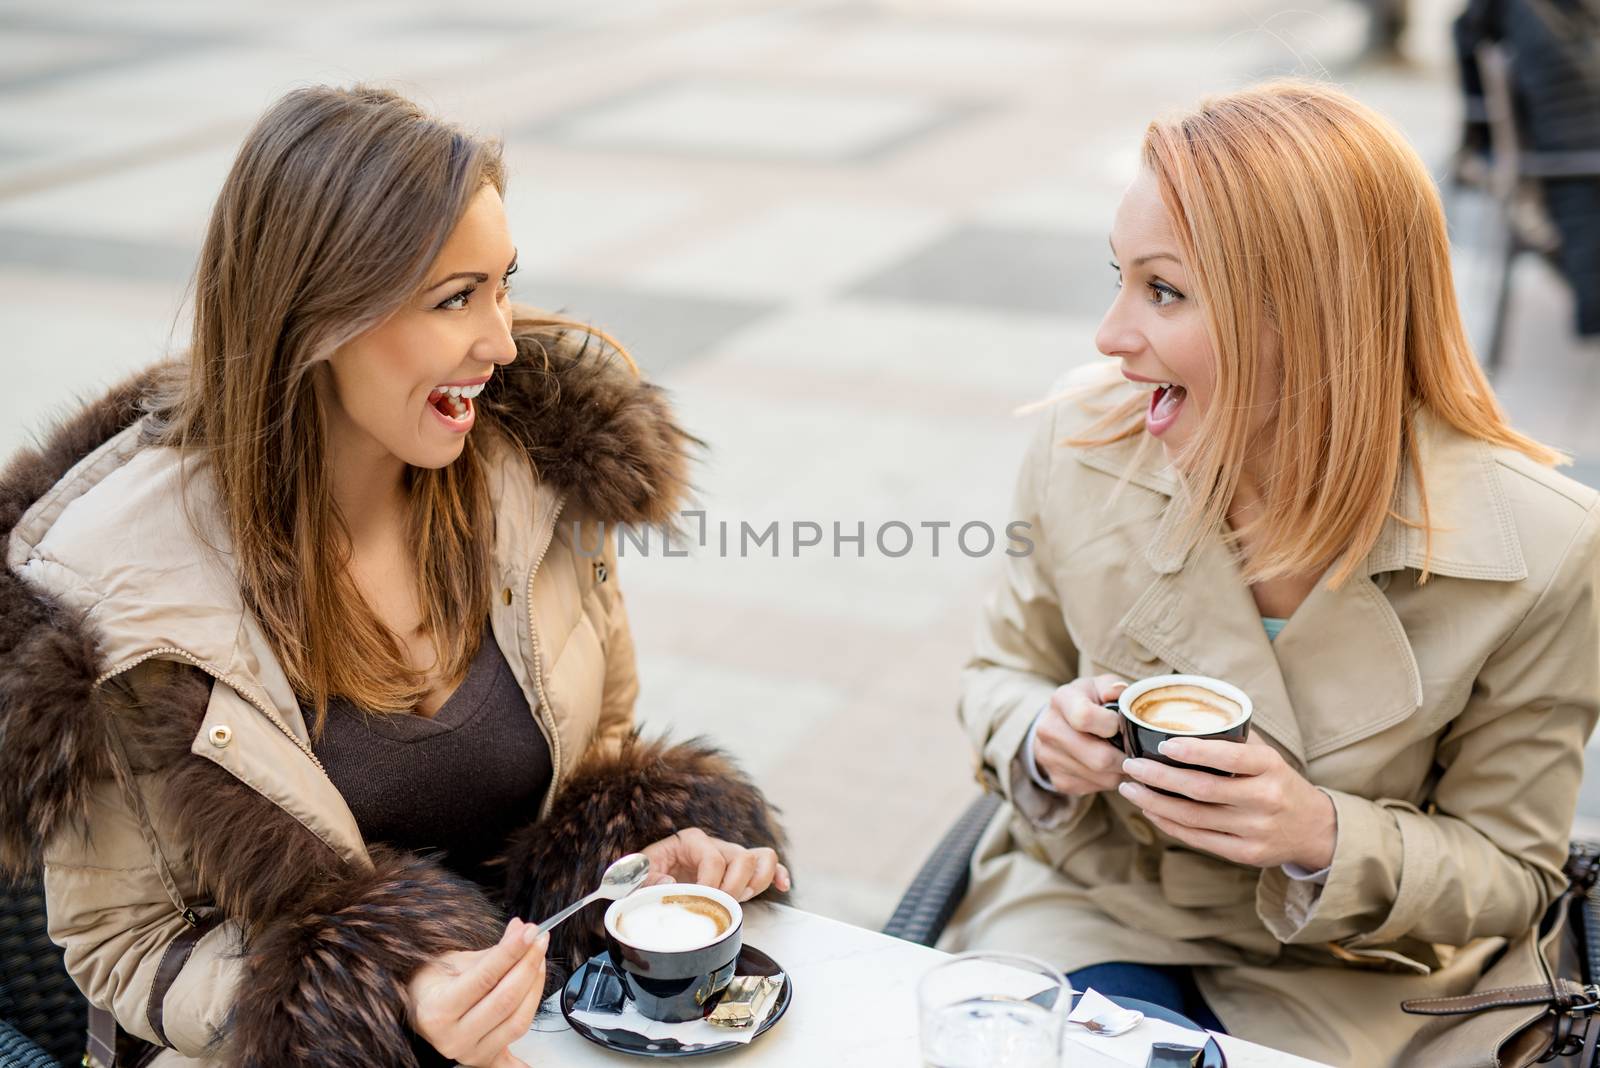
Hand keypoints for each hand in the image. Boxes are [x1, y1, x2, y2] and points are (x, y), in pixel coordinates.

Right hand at [405, 917, 547, 1067]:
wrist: (418, 1008)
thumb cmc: (433, 984)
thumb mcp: (455, 960)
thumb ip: (494, 950)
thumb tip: (522, 931)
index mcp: (438, 1010)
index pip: (486, 977)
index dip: (511, 952)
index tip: (529, 932)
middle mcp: (452, 1037)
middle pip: (506, 1000)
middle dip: (528, 966)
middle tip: (538, 941)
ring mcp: (469, 1052)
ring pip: (518, 1022)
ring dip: (535, 987)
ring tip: (539, 961)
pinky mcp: (484, 1060)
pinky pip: (513, 1058)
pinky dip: (528, 1057)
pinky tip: (542, 1058)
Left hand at [639, 827, 791, 900]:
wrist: (651, 878)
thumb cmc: (647, 875)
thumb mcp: (638, 876)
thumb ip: (648, 879)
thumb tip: (672, 884)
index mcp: (691, 840)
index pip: (713, 859)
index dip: (711, 884)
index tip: (702, 900)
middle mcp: (716, 844)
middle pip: (742, 858)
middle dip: (734, 888)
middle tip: (720, 906)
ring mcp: (731, 855)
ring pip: (760, 858)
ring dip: (755, 883)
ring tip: (739, 900)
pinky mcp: (741, 869)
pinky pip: (768, 864)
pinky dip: (777, 875)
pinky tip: (782, 887)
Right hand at [1030, 674, 1129, 795]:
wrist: (1057, 723)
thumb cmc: (1087, 702)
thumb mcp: (1099, 686)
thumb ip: (1113, 686)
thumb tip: (1119, 691)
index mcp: (1061, 700)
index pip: (1085, 717)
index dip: (1112, 724)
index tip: (1119, 724)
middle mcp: (1049, 729)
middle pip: (1098, 757)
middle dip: (1124, 757)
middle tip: (1133, 750)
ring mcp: (1050, 758)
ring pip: (1101, 777)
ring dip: (1119, 771)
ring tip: (1121, 757)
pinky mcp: (1058, 780)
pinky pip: (1094, 789)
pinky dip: (1108, 780)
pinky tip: (1107, 767)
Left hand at [1116, 732, 1336, 870]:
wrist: (1314, 829)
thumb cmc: (1278, 782)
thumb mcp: (1267, 756)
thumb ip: (1232, 739)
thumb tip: (1184, 715)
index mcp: (1270, 767)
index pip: (1229, 757)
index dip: (1194, 751)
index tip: (1163, 744)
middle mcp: (1265, 799)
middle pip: (1202, 790)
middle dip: (1159, 777)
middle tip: (1131, 765)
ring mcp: (1255, 830)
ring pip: (1194, 817)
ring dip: (1155, 803)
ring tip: (1130, 789)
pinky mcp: (1246, 854)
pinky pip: (1199, 839)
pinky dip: (1169, 824)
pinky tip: (1150, 810)